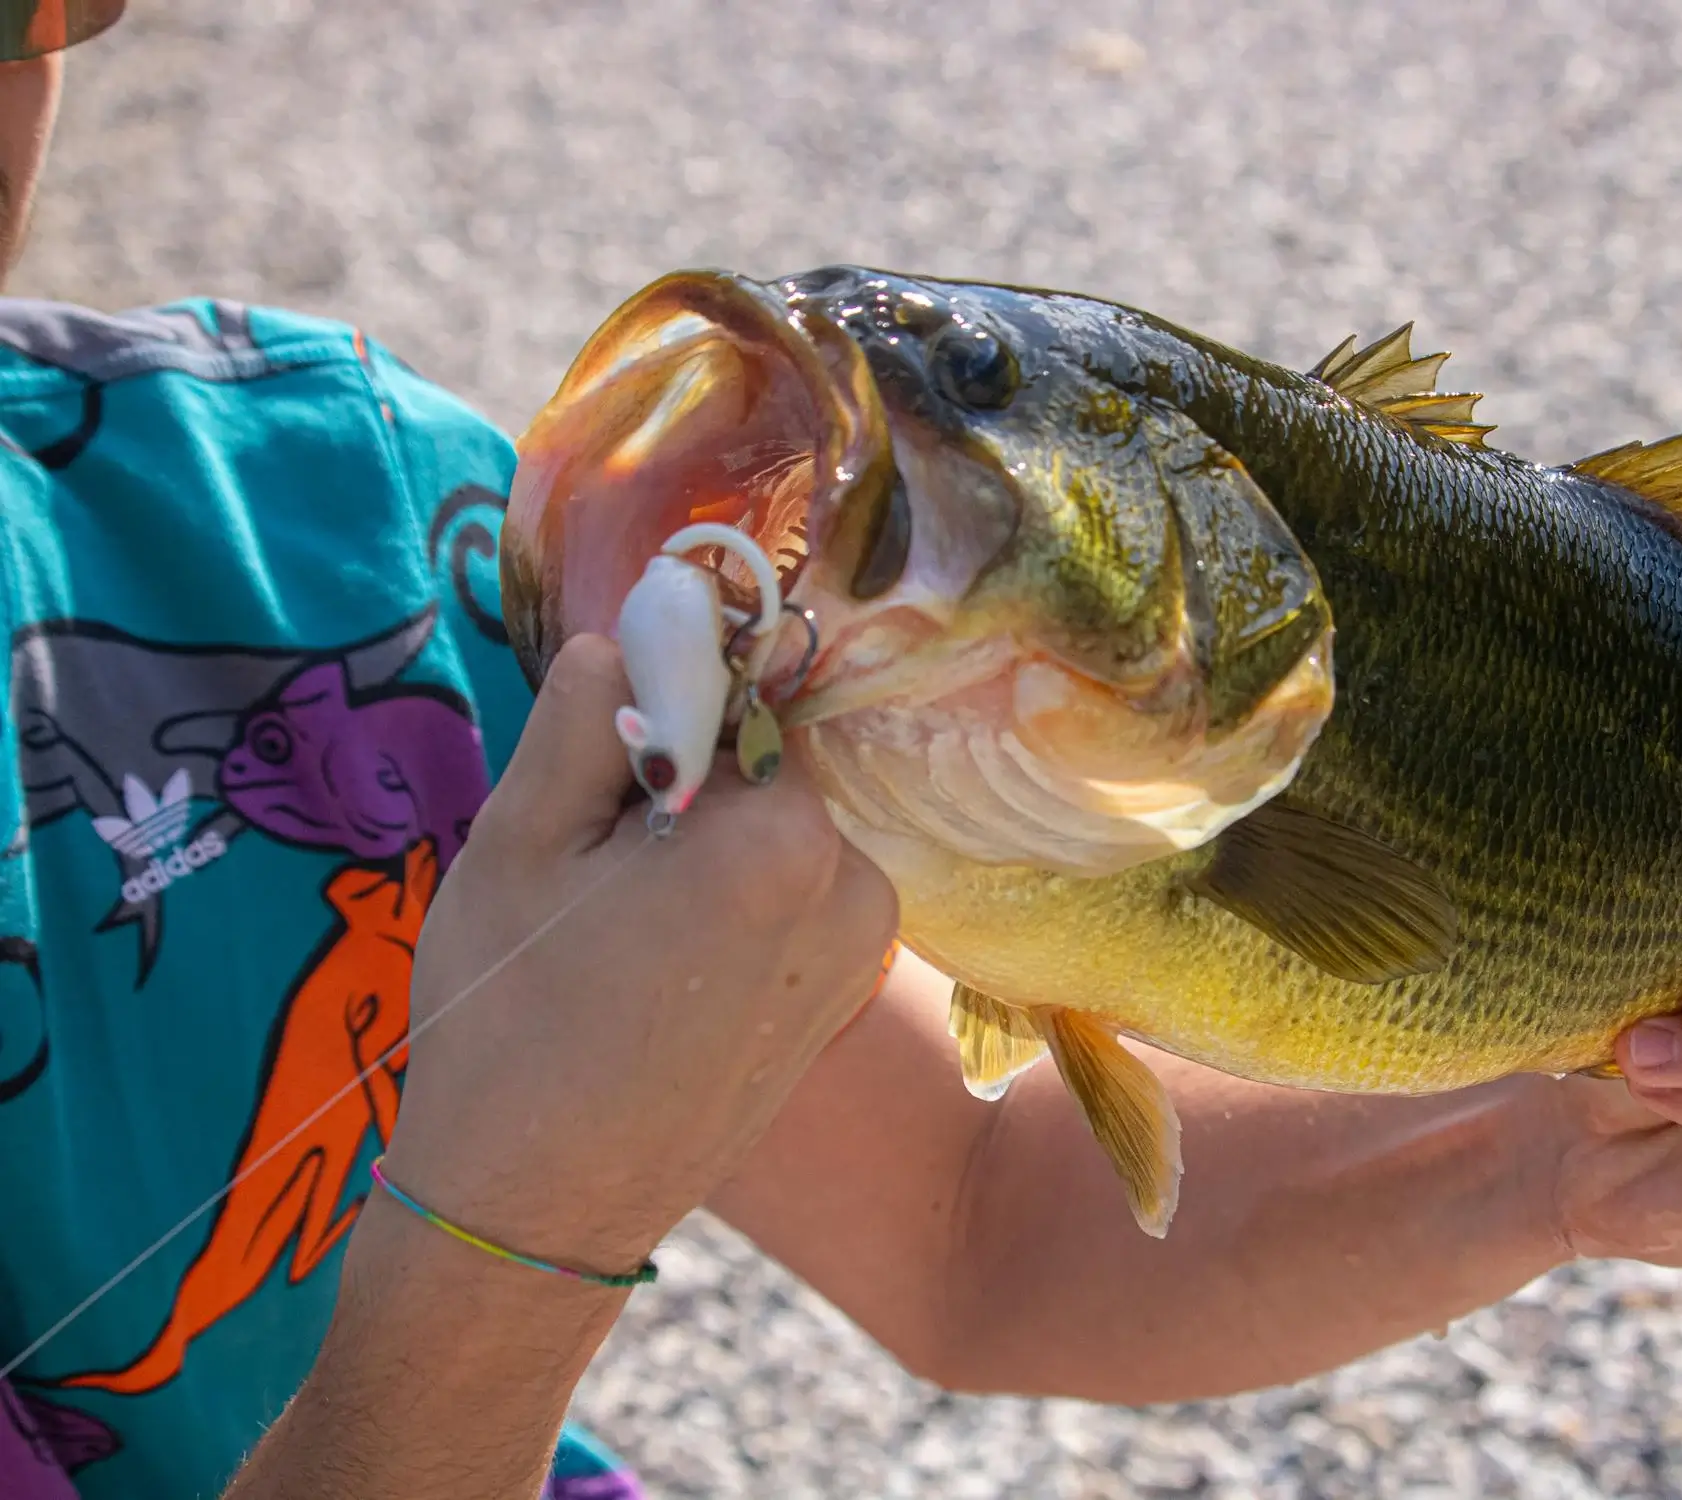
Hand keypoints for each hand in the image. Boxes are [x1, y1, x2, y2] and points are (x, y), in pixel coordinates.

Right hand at [380, 633, 899, 1274]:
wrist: (536, 1208)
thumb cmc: (511, 1024)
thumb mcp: (520, 843)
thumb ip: (591, 717)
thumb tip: (641, 630)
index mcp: (784, 838)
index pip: (745, 697)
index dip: (668, 704)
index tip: (606, 743)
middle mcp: (856, 886)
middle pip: (767, 769)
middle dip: (686, 784)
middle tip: (595, 856)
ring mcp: (863, 951)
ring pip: (778, 836)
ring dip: (706, 847)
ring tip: (618, 926)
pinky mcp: (849, 998)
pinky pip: (793, 899)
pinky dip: (735, 904)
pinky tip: (659, 966)